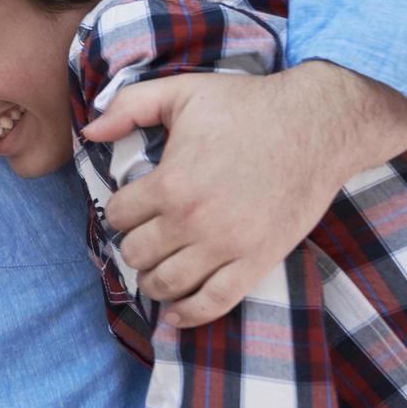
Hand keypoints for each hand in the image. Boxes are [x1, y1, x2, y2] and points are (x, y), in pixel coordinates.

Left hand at [81, 62, 406, 328]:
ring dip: (151, 281)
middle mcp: (193, 220)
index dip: (118, 210)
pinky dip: (189, 315)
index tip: (130, 206)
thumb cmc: (246, 106)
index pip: (117, 215)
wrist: (317, 126)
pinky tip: (175, 313)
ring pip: (166, 283)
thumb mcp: (180, 92)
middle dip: (132, 245)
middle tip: (142, 236)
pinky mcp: (258, 261)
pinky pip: (215, 303)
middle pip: (136, 253)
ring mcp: (226, 246)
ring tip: (153, 269)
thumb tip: (89, 132)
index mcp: (170, 183)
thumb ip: (128, 106)